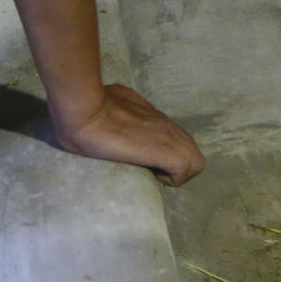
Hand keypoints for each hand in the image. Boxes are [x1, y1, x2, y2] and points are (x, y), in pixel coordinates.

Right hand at [53, 83, 206, 186]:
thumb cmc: (85, 110)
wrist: (85, 112)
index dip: (163, 152)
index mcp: (151, 114)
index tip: (141, 158)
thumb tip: (111, 107)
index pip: (174, 136)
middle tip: (148, 169)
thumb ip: (119, 106)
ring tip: (150, 173)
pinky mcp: (168, 152)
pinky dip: (171, 179)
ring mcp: (170, 137)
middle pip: (190, 149)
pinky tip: (150, 175)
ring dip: (175, 173)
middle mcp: (165, 124)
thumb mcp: (107, 102)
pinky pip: (185, 171)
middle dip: (173, 165)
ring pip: (195, 162)